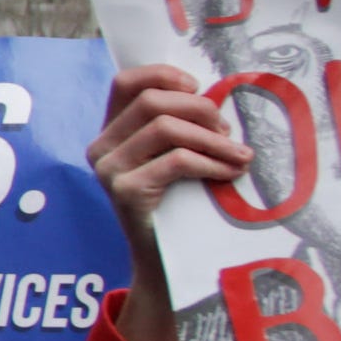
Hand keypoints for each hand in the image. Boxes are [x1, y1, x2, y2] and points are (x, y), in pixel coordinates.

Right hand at [85, 61, 249, 340]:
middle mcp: (100, 148)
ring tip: (239, 155)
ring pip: (164, 128)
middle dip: (201, 110)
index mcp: (110, 133)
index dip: (164, 75)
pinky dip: (211, 162)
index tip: (199, 88)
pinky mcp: (124, 193)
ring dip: (213, 138)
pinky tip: (231, 173)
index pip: (125, 82)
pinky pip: (174, 160)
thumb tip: (216, 98)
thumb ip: (179, 128)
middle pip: (152, 101)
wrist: (167, 266)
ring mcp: (108, 171)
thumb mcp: (172, 159)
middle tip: (229, 133)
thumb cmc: (179, 207)